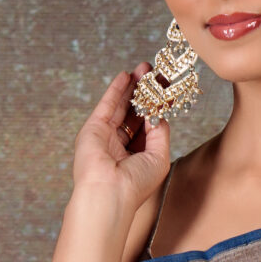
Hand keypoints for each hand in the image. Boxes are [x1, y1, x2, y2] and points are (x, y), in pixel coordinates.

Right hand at [70, 64, 171, 227]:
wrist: (109, 193)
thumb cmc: (136, 184)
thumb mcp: (159, 157)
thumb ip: (160, 133)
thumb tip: (159, 113)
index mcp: (138, 157)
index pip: (149, 127)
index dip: (157, 108)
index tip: (166, 91)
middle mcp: (121, 147)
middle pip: (135, 113)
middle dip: (145, 93)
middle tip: (155, 73)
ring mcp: (106, 137)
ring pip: (122, 106)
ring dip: (132, 87)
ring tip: (143, 68)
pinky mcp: (94, 128)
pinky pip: (107, 104)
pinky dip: (116, 90)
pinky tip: (125, 76)